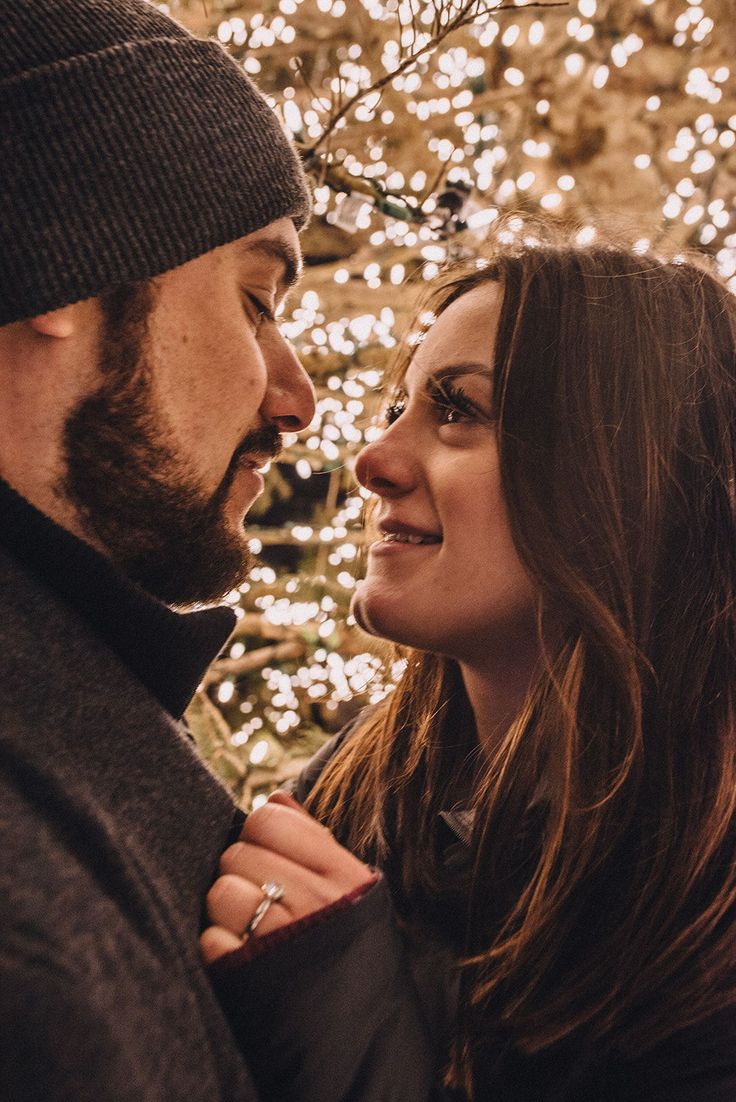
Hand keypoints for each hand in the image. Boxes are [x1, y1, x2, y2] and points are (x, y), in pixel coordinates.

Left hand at [200, 791, 375, 962]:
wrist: (366, 1037)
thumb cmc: (350, 948)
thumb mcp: (352, 891)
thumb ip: (314, 839)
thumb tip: (276, 797)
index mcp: (342, 874)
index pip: (269, 819)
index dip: (259, 834)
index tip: (269, 855)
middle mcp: (315, 903)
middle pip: (237, 854)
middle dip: (242, 872)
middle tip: (263, 898)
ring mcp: (282, 941)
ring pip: (220, 893)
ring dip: (227, 910)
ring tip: (252, 927)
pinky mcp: (250, 979)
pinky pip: (210, 940)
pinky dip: (220, 948)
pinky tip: (244, 957)